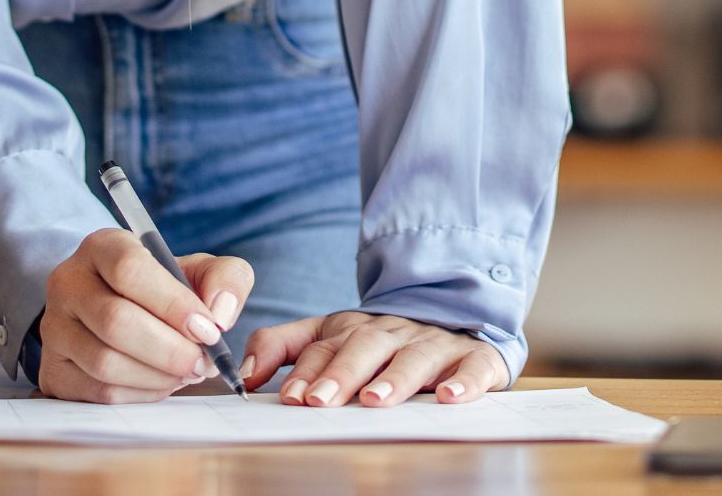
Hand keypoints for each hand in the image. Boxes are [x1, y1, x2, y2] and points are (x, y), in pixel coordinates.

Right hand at [38, 228, 251, 402]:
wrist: (119, 313)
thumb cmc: (163, 290)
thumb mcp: (198, 271)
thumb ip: (225, 278)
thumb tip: (220, 314)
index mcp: (102, 246)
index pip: (130, 269)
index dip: (173, 304)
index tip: (209, 330)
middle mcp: (68, 282)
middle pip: (116, 321)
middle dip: (170, 350)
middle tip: (203, 363)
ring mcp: (55, 328)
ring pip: (105, 362)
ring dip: (157, 376)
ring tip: (186, 372)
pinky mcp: (53, 370)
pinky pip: (99, 392)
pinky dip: (141, 394)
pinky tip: (161, 383)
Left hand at [241, 310, 508, 408]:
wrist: (454, 322)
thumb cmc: (382, 344)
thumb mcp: (330, 337)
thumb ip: (284, 347)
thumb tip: (247, 375)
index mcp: (355, 328)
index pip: (327, 346)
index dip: (308, 369)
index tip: (292, 396)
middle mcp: (394, 332)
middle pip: (366, 347)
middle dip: (341, 374)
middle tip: (321, 401)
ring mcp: (435, 343)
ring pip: (414, 356)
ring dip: (394, 378)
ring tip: (374, 400)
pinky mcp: (474, 357)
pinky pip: (472, 367)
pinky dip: (464, 382)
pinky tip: (450, 398)